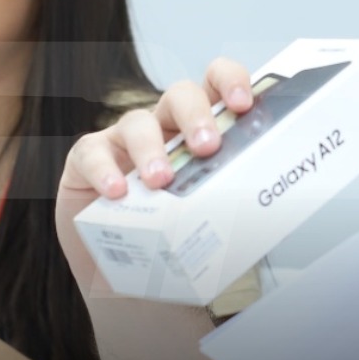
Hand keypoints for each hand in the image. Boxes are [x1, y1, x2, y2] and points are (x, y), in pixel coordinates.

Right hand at [56, 58, 253, 278]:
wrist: (124, 277)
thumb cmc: (173, 238)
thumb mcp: (207, 217)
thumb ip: (232, 205)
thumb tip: (271, 216)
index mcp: (199, 129)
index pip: (216, 84)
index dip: (230, 82)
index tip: (243, 104)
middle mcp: (163, 126)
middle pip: (180, 95)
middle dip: (197, 115)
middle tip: (207, 147)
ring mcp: (123, 141)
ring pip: (137, 122)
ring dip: (152, 149)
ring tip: (161, 181)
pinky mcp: (87, 161)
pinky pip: (92, 153)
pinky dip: (104, 171)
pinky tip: (117, 192)